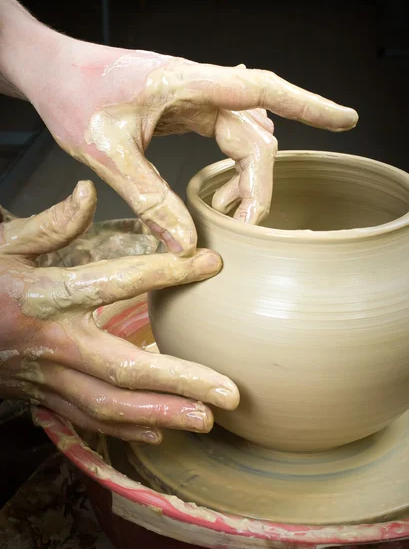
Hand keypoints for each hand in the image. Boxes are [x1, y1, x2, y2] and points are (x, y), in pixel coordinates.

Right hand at [0, 182, 238, 442]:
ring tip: (208, 420)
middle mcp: (52, 343)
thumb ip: (49, 224)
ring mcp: (48, 378)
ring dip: (162, 416)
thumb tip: (88, 193)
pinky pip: (88, 418)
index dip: (164, 272)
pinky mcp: (43, 397)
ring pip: (110, 406)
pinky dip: (127, 428)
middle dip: (180, 383)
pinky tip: (163, 432)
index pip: (113, 281)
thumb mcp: (4, 246)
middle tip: (230, 393)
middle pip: (123, 370)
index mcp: (44, 296)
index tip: (210, 263)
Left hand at [9, 33, 357, 254]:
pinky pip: (222, 137)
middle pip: (255, 132)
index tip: (346, 120)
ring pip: (242, 137)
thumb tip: (187, 245)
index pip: (261, 89)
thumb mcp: (106, 152)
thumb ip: (148, 198)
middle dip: (258, 183)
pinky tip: (219, 193)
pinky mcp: (184, 108)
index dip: (309, 105)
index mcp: (186, 82)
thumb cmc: (71, 96)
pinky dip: (229, 168)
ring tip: (229, 215)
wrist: (49, 71)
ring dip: (244, 178)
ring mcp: (193, 96)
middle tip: (246, 228)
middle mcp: (199, 86)